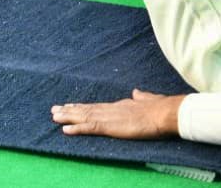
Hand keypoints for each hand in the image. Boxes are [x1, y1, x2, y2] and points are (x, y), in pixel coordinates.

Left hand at [51, 90, 183, 139]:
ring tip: (54, 116)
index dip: (83, 106)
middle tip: (54, 109)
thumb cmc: (160, 108)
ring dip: (68, 117)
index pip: (97, 106)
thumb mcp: (148, 100)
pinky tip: (65, 129)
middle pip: (87, 110)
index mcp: (120, 105)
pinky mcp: (111, 126)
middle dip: (70, 110)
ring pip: (84, 117)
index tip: (71, 106)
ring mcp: (110, 117)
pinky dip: (77, 128)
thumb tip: (135, 92)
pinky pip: (90, 128)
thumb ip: (140, 97)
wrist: (165, 112)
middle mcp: (112, 109)